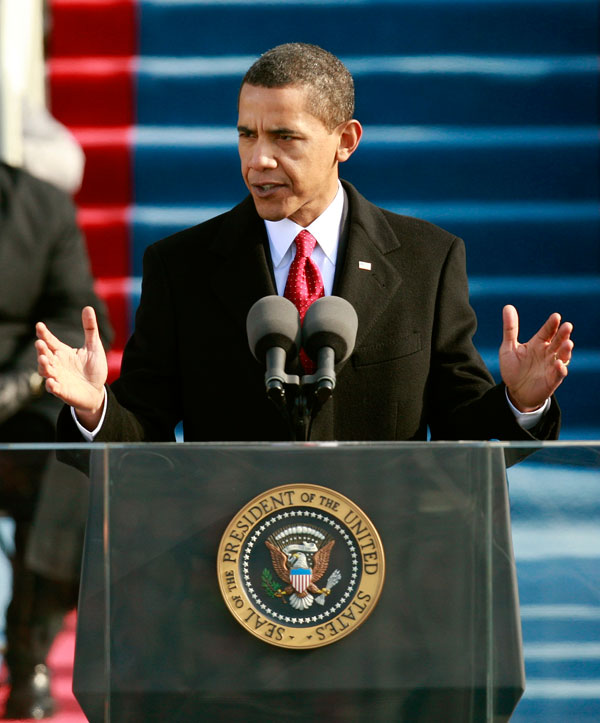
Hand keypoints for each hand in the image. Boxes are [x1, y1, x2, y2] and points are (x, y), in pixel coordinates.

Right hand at [36, 306, 106, 428]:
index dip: (44, 334)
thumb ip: (90, 329)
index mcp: (63, 352)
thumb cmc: (93, 368)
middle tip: (40, 343)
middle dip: (41, 350)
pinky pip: (54, 388)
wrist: (97, 391)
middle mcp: (57, 364)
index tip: (39, 325)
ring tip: (44, 359)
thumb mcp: (94, 347)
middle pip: (45, 355)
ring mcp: (58, 377)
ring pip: (45, 371)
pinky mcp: (62, 391)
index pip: (51, 341)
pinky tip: (52, 382)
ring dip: (44, 365)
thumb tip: (88, 307)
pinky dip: (52, 385)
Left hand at [500, 304, 572, 411]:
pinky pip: (559, 374)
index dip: (551, 324)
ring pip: (562, 356)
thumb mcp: (508, 347)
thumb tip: (507, 306)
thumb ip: (510, 329)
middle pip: (558, 341)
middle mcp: (547, 353)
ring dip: (566, 350)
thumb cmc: (513, 368)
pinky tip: (558, 364)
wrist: (515, 391)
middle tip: (567, 326)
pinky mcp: (552, 380)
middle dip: (563, 334)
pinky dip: (560, 369)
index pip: (547, 331)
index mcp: (538, 343)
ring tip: (568, 343)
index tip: (556, 316)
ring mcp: (551, 366)